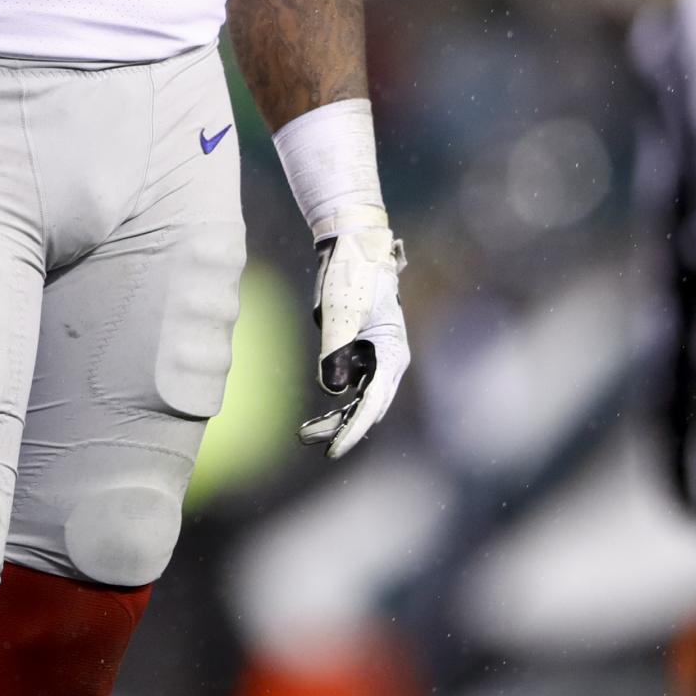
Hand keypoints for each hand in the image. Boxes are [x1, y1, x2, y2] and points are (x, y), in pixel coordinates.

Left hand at [298, 208, 406, 457]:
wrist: (351, 244)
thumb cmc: (353, 274)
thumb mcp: (342, 312)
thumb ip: (336, 350)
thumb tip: (333, 389)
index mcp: (392, 353)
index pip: (372, 402)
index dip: (353, 429)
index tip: (334, 450)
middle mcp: (386, 360)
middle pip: (366, 407)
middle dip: (341, 428)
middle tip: (311, 442)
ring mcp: (372, 357)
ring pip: (356, 400)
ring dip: (334, 419)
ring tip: (304, 434)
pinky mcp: (357, 351)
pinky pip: (347, 386)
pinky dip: (333, 403)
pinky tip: (315, 418)